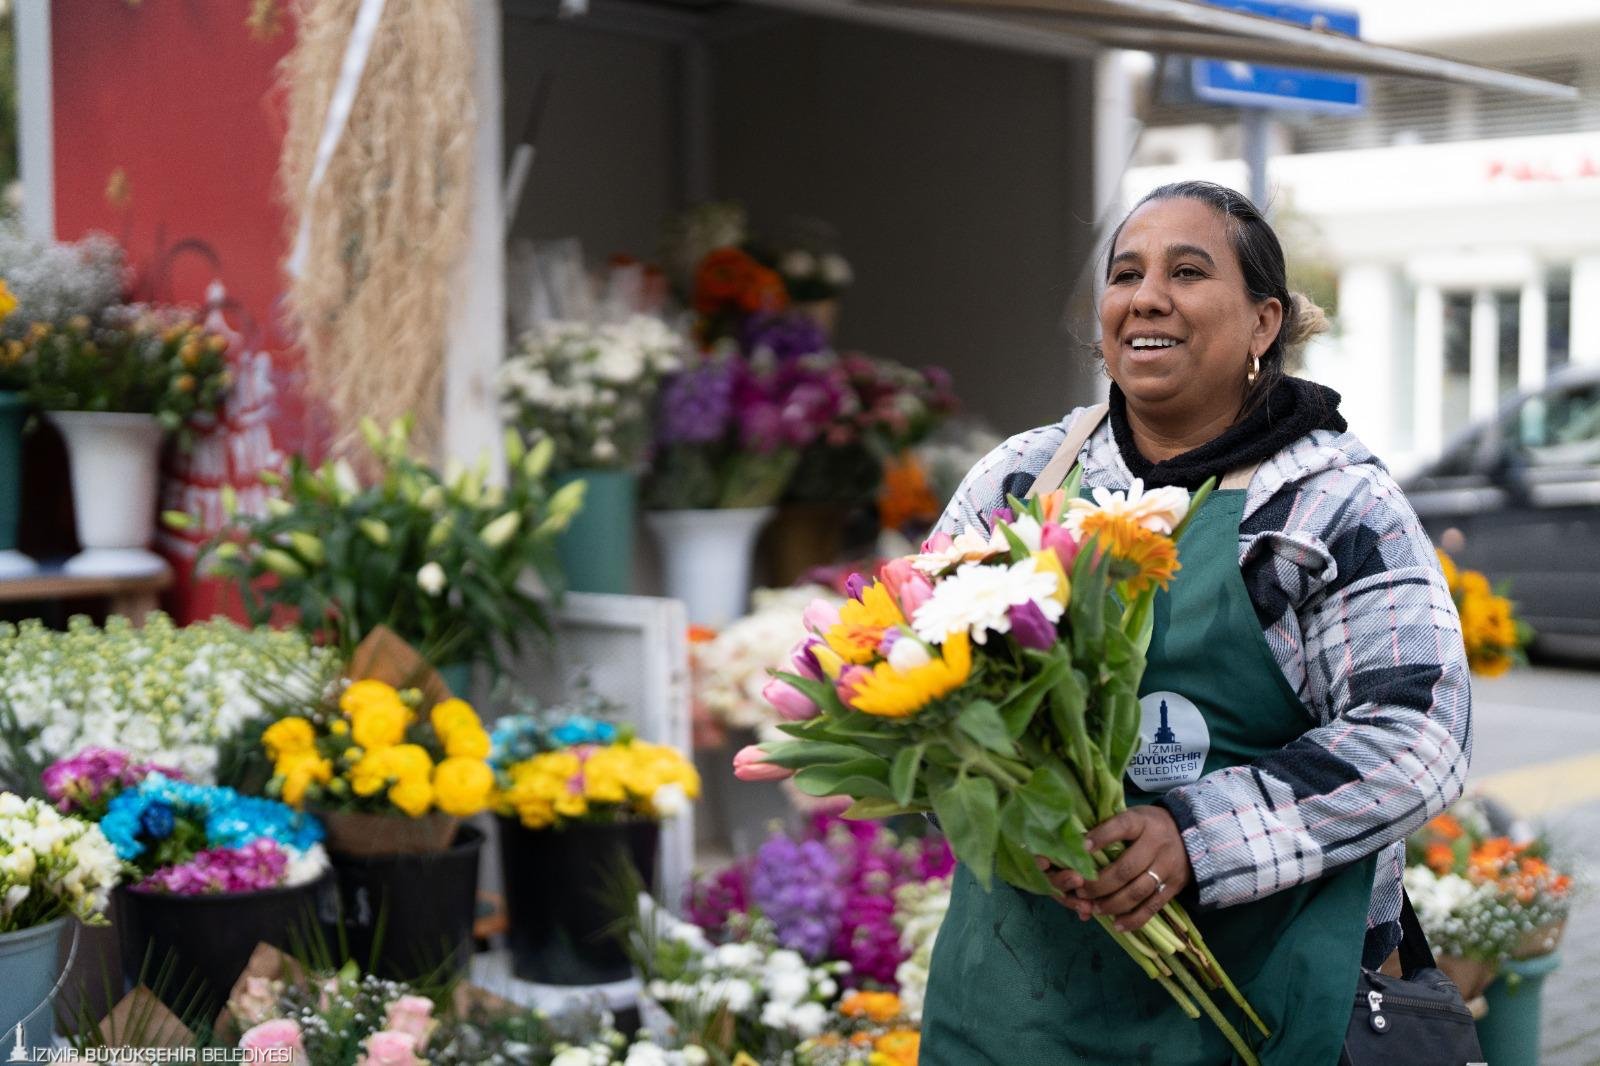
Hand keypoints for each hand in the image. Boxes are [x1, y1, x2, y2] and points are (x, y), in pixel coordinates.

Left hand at [1043, 806, 1192, 931]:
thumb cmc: (1149, 825)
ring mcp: (1167, 867)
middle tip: (1081, 892)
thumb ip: (1110, 829)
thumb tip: (1078, 847)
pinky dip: (1133, 919)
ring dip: (1113, 904)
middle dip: (1100, 884)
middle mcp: (1157, 844)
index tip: (1081, 848)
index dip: (1101, 837)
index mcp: (1142, 822)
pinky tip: (1117, 925)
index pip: (1121, 827)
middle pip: (1126, 869)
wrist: (1190, 835)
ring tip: (1094, 909)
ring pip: (1138, 891)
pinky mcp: (1174, 887)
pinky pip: (1153, 907)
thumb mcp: (1134, 816)